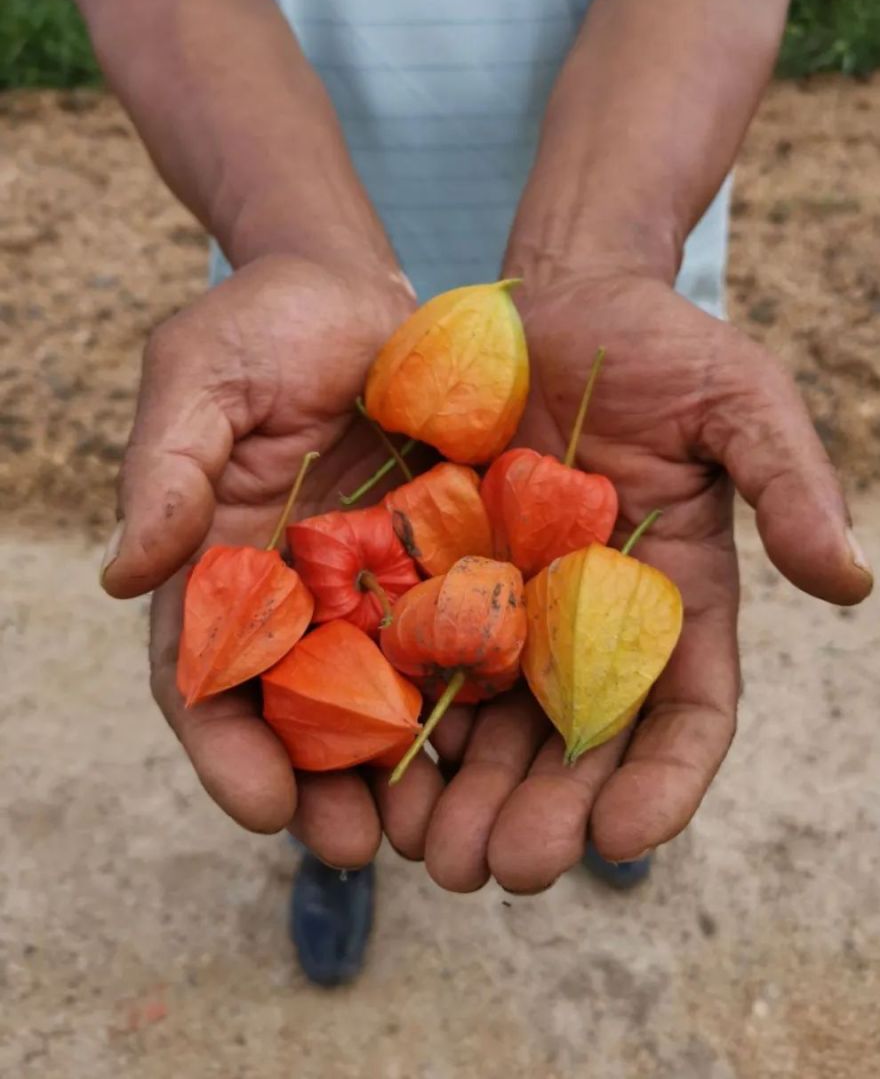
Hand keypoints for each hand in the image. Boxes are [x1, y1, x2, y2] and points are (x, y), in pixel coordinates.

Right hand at [101, 254, 446, 866]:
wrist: (360, 290)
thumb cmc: (264, 325)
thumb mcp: (198, 378)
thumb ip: (165, 469)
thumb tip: (121, 575)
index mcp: (219, 567)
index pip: (204, 676)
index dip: (226, 748)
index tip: (266, 806)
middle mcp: (294, 594)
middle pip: (298, 711)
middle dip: (320, 786)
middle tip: (355, 848)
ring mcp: (373, 584)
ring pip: (382, 694)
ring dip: (401, 767)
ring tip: (436, 826)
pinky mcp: (444, 560)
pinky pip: (457, 636)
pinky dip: (470, 693)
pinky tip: (500, 739)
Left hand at [424, 271, 871, 892]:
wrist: (550, 299)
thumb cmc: (654, 344)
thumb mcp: (736, 396)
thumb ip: (788, 480)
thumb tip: (849, 580)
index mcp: (676, 597)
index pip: (686, 711)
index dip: (665, 782)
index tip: (623, 840)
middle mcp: (594, 620)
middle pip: (579, 743)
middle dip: (548, 815)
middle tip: (506, 869)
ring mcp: (513, 605)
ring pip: (495, 728)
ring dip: (469, 799)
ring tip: (434, 852)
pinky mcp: (438, 577)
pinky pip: (419, 663)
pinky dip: (404, 726)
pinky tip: (374, 775)